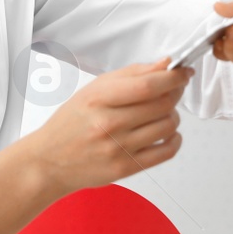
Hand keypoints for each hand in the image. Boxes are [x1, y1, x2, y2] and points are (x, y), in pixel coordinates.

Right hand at [20, 59, 190, 197]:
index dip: (173, 78)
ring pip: (167, 126)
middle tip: (172, 90)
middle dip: (175, 93)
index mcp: (99, 99)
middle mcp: (108, 124)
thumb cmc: (70, 123)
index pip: (147, 85)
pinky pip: (166, 152)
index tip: (183, 73)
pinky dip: (175, 139)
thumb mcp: (93, 89)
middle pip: (162, 104)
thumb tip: (165, 64)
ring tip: (162, 113)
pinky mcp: (125, 168)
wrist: (49, 161)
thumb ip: (132, 74)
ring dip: (173, 115)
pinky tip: (166, 133)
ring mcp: (118, 149)